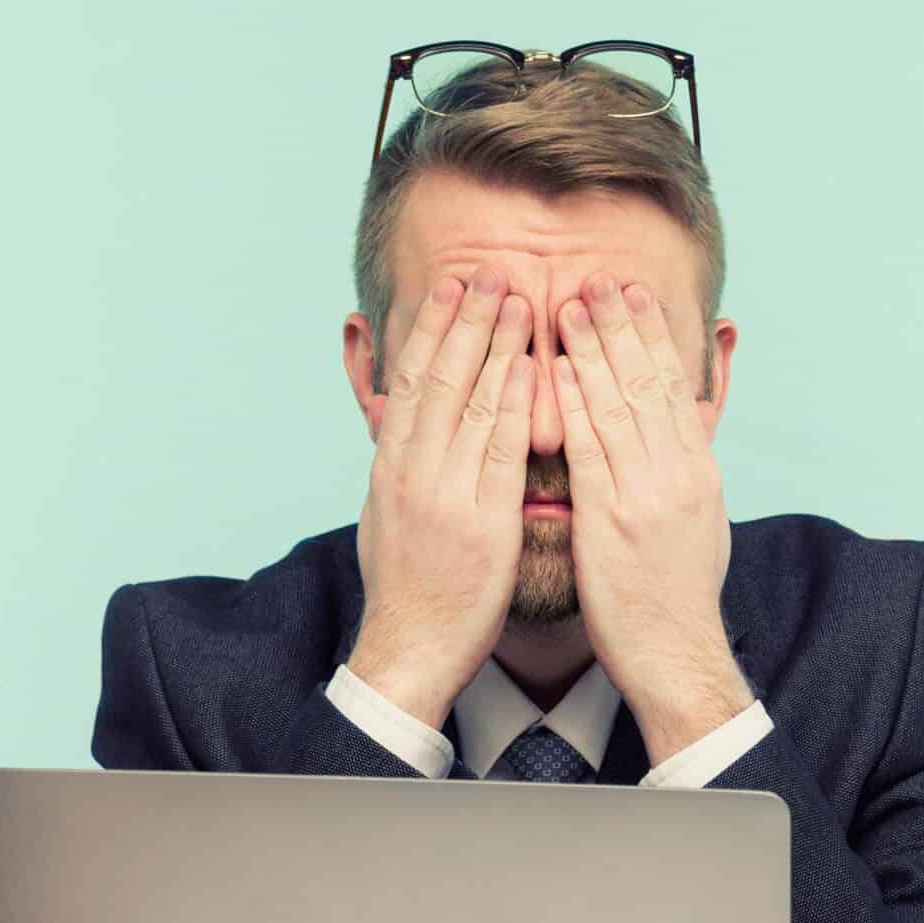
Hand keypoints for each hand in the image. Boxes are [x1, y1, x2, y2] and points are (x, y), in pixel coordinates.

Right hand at [349, 267, 536, 728]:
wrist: (411, 648)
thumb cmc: (409, 587)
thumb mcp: (389, 516)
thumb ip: (403, 467)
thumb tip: (406, 425)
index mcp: (391, 468)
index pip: (412, 382)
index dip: (433, 330)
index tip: (451, 289)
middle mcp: (414, 472)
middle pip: (441, 379)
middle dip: (467, 321)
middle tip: (489, 273)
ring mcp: (446, 495)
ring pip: (474, 404)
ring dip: (498, 348)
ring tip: (520, 302)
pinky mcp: (482, 522)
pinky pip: (503, 452)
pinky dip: (519, 405)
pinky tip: (535, 369)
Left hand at [554, 273, 752, 759]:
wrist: (677, 656)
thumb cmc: (676, 599)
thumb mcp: (699, 525)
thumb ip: (685, 474)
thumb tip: (681, 438)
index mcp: (698, 472)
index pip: (673, 388)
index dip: (653, 336)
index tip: (633, 295)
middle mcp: (678, 474)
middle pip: (648, 382)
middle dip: (622, 326)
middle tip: (599, 278)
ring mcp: (648, 495)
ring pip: (619, 405)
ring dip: (592, 349)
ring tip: (570, 304)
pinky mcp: (612, 521)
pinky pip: (590, 451)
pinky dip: (574, 405)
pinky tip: (556, 370)